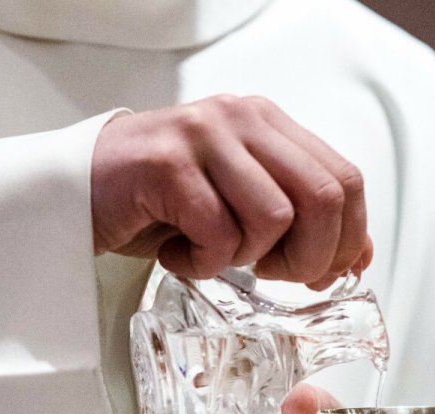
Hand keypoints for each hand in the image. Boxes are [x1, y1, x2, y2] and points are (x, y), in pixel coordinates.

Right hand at [92, 95, 373, 288]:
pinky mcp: (168, 164)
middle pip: (322, 198)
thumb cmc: (161, 203)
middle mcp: (242, 118)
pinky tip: (178, 256)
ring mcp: (204, 136)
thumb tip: (357, 255)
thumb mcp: (241, 206)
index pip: (344, 179)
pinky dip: (202, 263)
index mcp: (268, 124)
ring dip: (245, 258)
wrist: (78, 191)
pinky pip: (219, 233)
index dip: (345, 238)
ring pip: (274, 218)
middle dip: (307, 257)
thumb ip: (298, 220)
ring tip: (211, 256)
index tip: (322, 273)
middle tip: (270, 274)